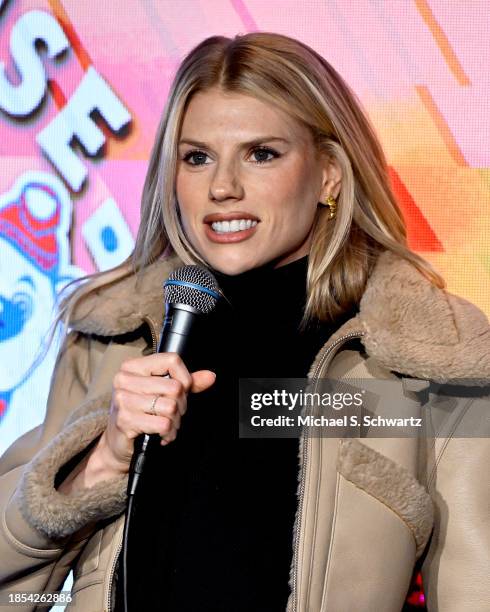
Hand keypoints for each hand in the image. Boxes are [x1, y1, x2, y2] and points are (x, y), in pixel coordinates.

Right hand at [96, 353, 215, 474]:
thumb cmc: (141, 413)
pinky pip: (163, 423)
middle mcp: (125, 379)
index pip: (172, 360)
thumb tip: (210, 376)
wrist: (118, 443)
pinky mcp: (125, 420)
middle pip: (174, 387)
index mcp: (133, 366)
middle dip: (182, 405)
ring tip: (168, 424)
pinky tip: (162, 434)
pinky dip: (169, 432)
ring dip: (176, 421)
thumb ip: (186, 383)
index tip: (182, 392)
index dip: (185, 378)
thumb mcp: (162, 393)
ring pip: (171, 407)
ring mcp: (123, 400)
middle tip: (174, 414)